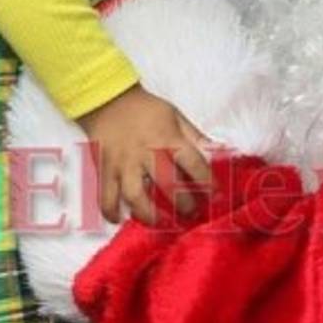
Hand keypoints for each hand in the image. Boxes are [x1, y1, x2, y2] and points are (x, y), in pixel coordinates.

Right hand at [77, 85, 212, 226]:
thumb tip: (217, 151)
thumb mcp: (175, 115)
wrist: (108, 100)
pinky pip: (106, 196)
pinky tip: (119, 219)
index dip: (207, 182)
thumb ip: (194, 136)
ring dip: (148, 214)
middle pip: (167, 185)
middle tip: (191, 213)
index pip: (193, 163)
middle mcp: (146, 153)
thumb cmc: (146, 109)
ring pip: (135, 196)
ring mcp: (124, 164)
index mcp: (167, 138)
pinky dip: (111, 211)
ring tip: (159, 223)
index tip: (217, 197)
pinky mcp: (104, 169)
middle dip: (183, 204)